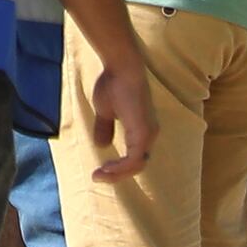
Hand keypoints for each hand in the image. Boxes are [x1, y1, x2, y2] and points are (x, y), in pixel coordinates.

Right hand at [78, 53, 158, 182]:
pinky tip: (106, 168)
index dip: (118, 167)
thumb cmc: (113, 83)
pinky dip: (121, 167)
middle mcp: (149, 135)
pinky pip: (135, 159)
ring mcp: (148, 134)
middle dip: (117, 175)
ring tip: (100, 174)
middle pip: (137, 165)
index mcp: (142, 130)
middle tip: (97, 177)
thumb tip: (102, 145)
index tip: (98, 170)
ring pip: (137, 165)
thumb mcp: (104, 110)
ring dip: (118, 173)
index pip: (134, 157)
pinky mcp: (143, 133)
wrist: (121, 68)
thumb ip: (104, 128)